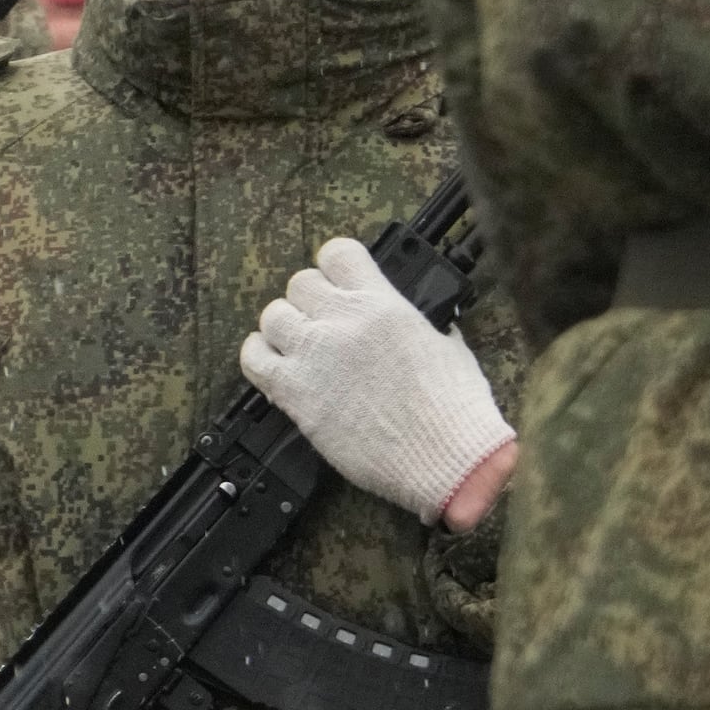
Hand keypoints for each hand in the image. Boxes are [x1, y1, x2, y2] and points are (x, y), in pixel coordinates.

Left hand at [240, 238, 516, 524]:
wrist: (445, 455)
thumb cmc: (455, 407)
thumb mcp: (448, 347)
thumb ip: (420, 325)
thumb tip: (410, 322)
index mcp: (384, 304)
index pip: (339, 254)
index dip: (338, 265)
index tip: (342, 280)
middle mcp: (343, 322)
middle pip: (300, 282)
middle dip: (313, 299)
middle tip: (326, 320)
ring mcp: (314, 356)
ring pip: (272, 316)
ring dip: (287, 327)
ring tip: (303, 345)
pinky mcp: (295, 393)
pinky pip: (253, 359)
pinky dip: (260, 356)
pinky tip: (279, 366)